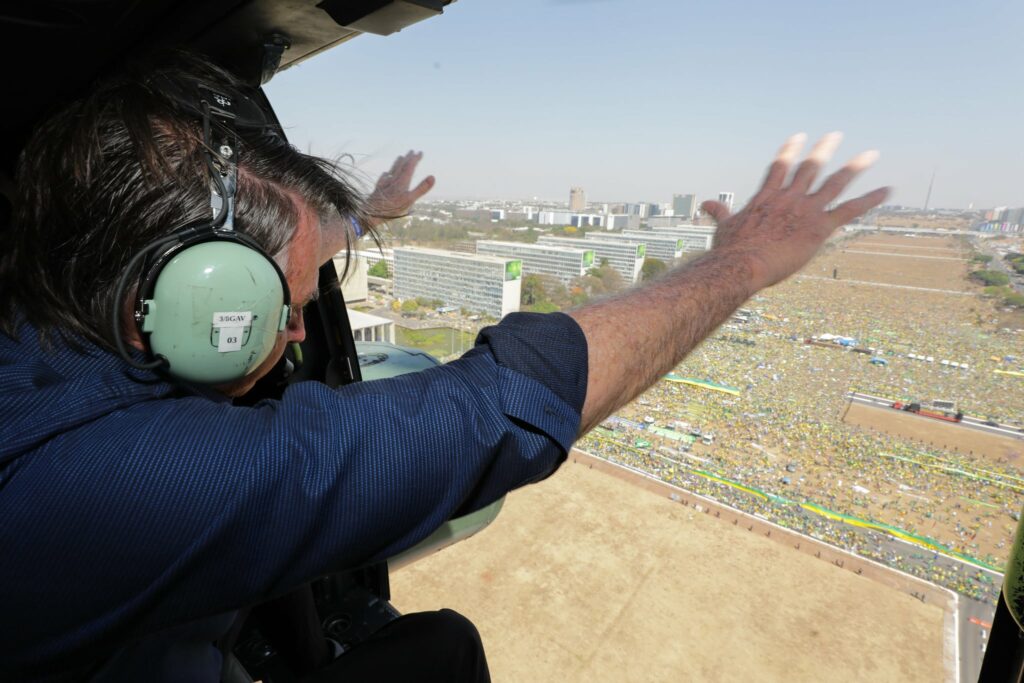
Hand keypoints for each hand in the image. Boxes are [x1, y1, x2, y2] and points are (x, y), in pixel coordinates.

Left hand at [366, 151, 435, 226]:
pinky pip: (383, 178)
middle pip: (401, 166)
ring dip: (397, 163)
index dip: (415, 159)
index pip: (410, 167)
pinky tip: (386, 173)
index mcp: (402, 181)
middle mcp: (393, 180)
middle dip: (407, 158)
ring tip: (400, 157)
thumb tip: (433, 177)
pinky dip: (386, 173)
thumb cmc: (392, 207)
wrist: (371, 212)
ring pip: (392, 170)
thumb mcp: (410, 199)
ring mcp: (385, 184)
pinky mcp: (378, 189)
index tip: (420, 152)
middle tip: (412, 151)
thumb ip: (421, 188)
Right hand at [701, 132, 887, 293]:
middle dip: (823, 150)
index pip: (780, 167)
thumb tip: (704, 204)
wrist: (742, 264)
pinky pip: (851, 209)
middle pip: (810, 167)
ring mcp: (806, 210)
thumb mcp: (724, 227)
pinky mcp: (820, 227)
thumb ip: (719, 212)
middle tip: (835, 135)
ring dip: (854, 167)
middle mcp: (789, 198)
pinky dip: (870, 199)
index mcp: (767, 197)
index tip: (798, 136)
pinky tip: (886, 190)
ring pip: (836, 182)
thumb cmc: (730, 250)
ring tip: (870, 155)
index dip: (789, 150)